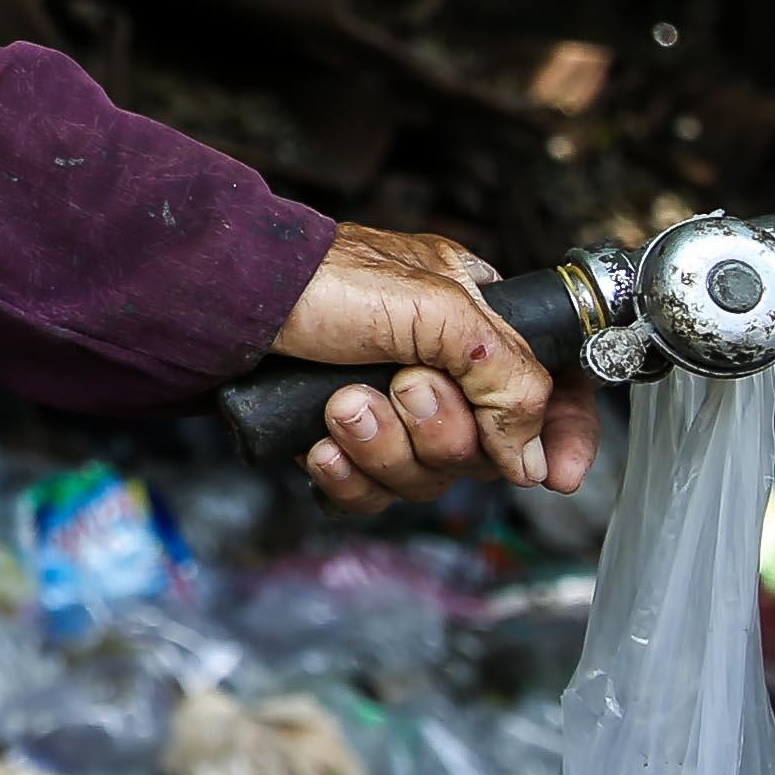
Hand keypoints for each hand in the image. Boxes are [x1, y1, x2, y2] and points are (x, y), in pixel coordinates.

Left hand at [277, 220, 601, 513]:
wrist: (211, 305)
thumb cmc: (314, 280)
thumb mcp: (433, 306)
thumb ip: (505, 373)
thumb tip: (528, 454)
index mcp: (469, 315)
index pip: (549, 381)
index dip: (562, 431)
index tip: (554, 475)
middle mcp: (433, 363)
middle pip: (485, 446)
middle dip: (441, 430)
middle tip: (400, 387)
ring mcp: (384, 406)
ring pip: (426, 476)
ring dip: (385, 448)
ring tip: (341, 406)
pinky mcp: (338, 442)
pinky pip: (371, 495)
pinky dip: (347, 478)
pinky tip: (318, 447)